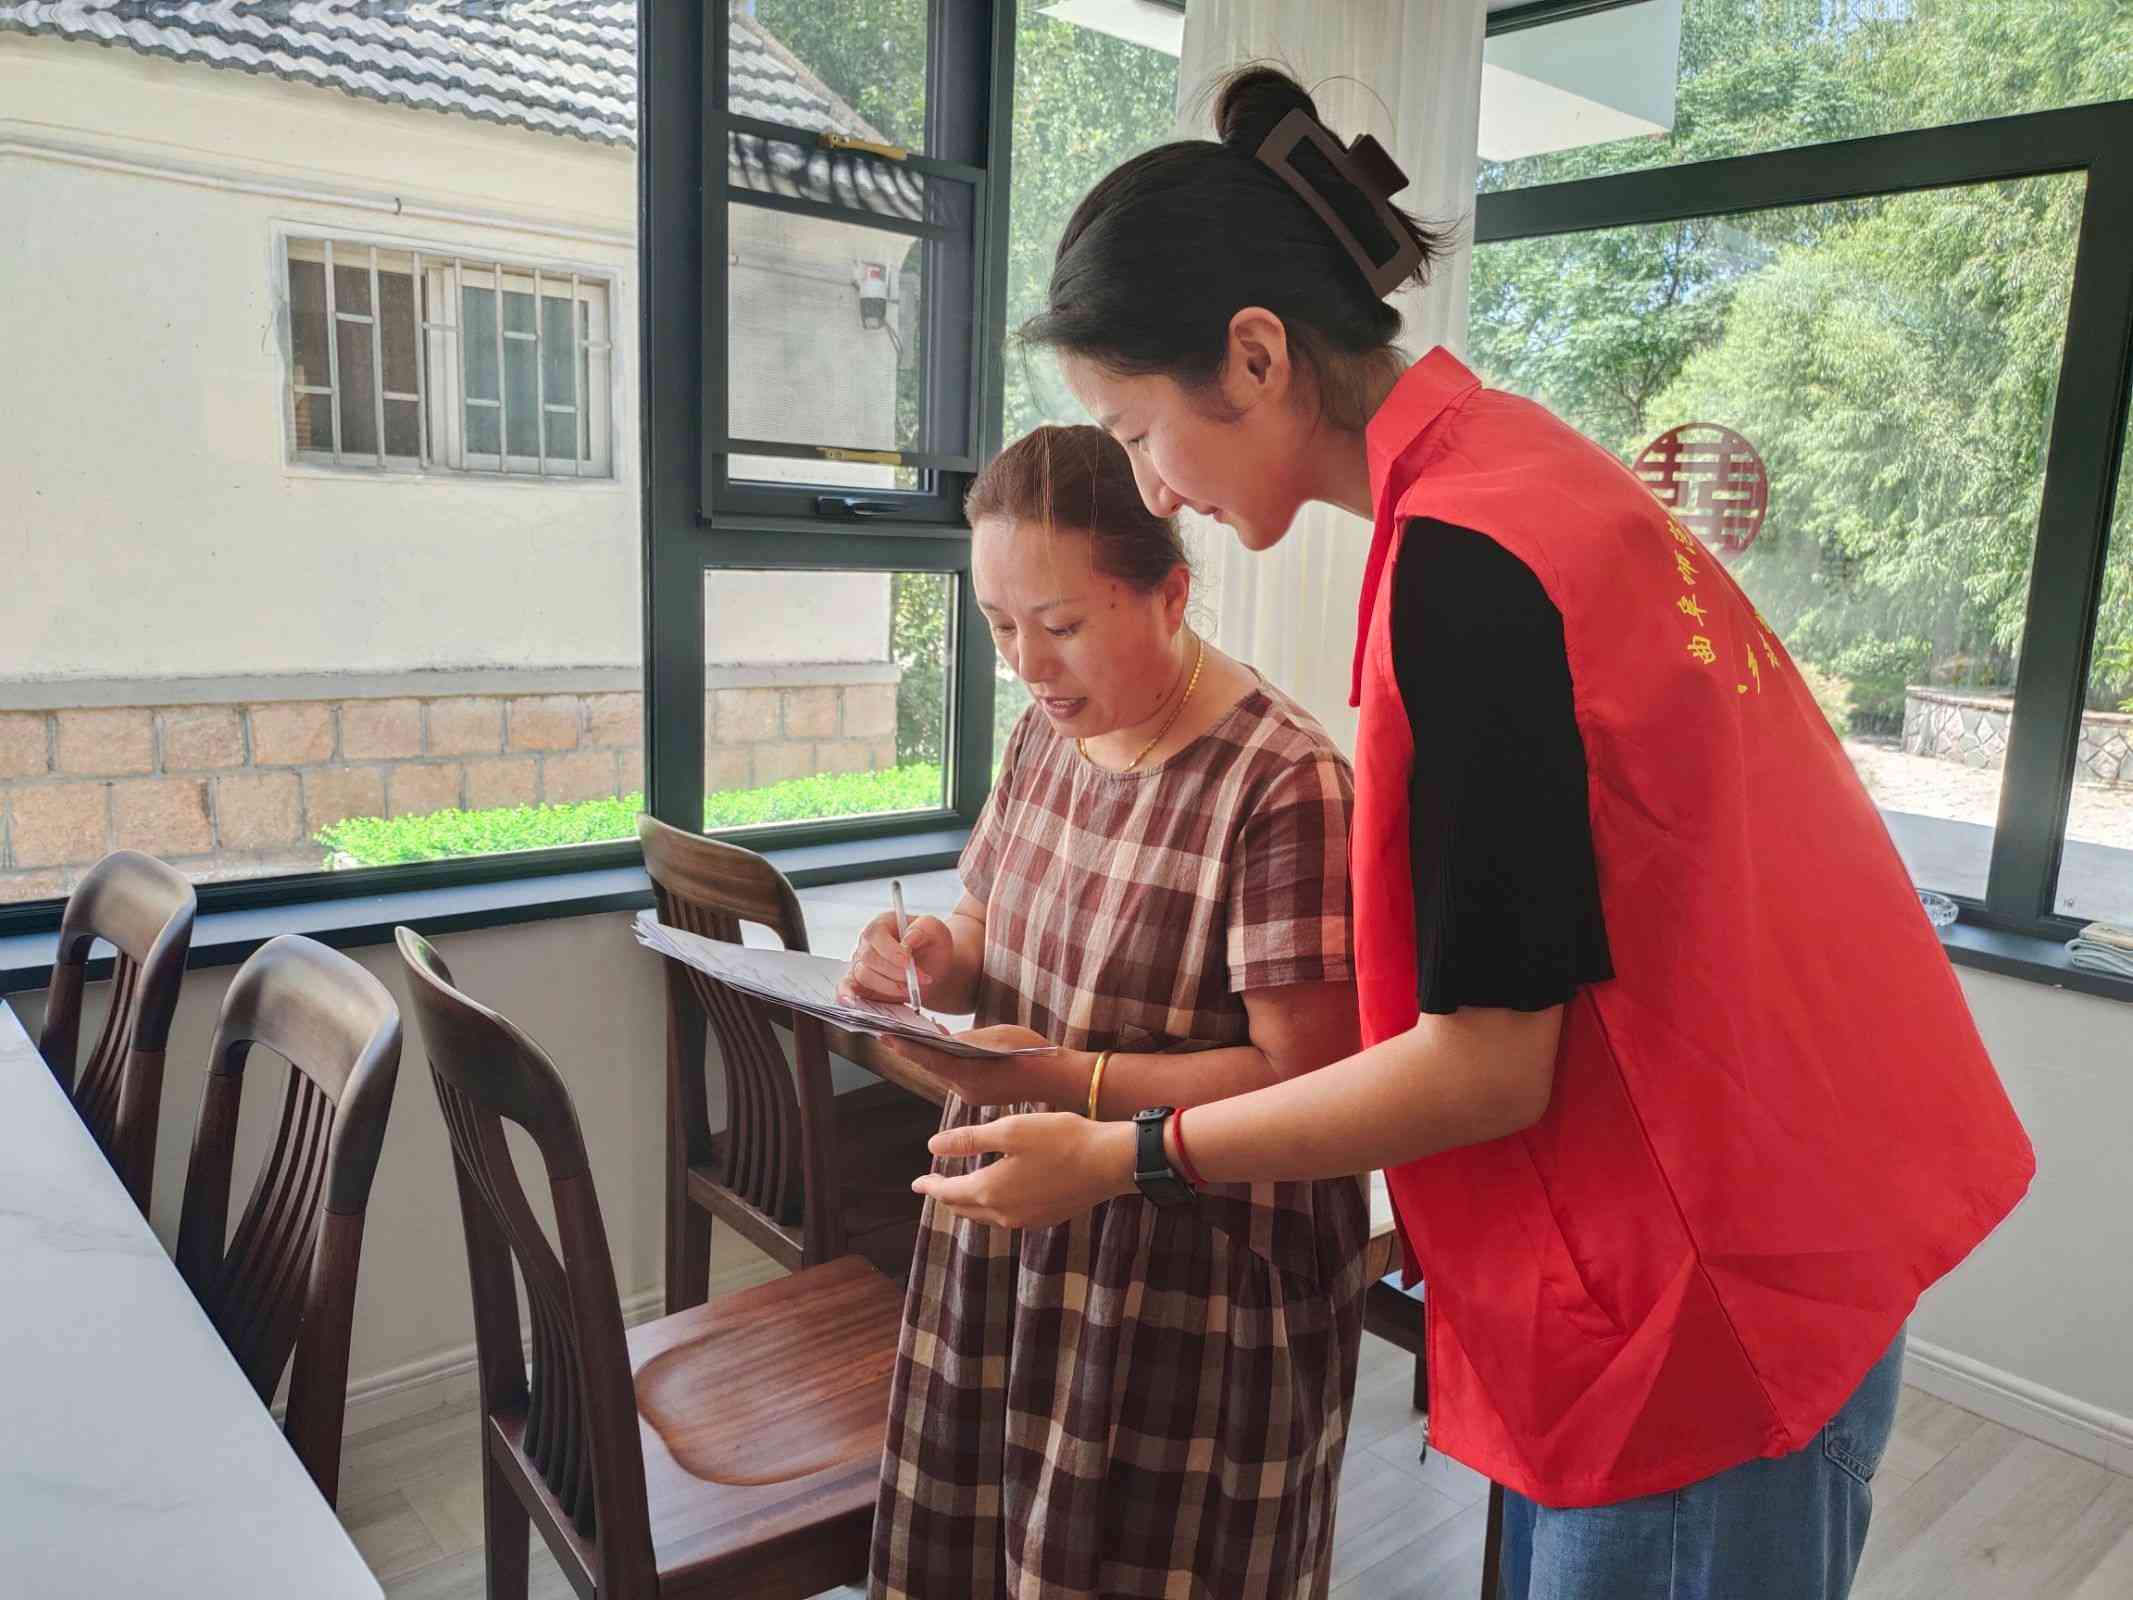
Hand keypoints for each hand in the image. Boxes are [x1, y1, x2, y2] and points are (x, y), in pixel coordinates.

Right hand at [841, 911, 954, 1006]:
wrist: (935, 969)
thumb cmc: (932, 946)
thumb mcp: (936, 930)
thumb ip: (924, 929)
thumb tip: (908, 940)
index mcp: (882, 925)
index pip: (876, 934)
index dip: (890, 950)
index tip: (908, 963)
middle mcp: (867, 943)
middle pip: (869, 958)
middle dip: (895, 973)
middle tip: (918, 979)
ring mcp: (861, 963)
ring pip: (864, 976)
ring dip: (889, 986)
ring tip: (911, 988)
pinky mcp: (859, 982)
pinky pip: (846, 987)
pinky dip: (847, 994)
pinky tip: (853, 1002)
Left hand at [879, 1027, 1089, 1108]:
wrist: (1059, 1079)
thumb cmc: (1033, 1054)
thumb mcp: (997, 1036)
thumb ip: (967, 1039)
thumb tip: (942, 1039)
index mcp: (967, 1075)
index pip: (926, 1057)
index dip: (904, 1045)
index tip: (884, 1033)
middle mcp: (964, 1089)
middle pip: (931, 1066)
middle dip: (913, 1047)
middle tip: (892, 1028)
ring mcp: (972, 1094)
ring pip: (942, 1071)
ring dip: (929, 1054)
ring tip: (913, 1033)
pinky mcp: (981, 1094)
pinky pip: (955, 1075)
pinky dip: (946, 1061)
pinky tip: (944, 1046)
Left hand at [913, 1112, 1137, 1228]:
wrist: (1109, 1162)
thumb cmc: (1061, 1139)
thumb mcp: (1009, 1131)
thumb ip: (969, 1140)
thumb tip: (932, 1147)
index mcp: (990, 1190)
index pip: (948, 1192)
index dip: (930, 1185)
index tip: (917, 1182)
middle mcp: (1004, 1212)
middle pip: (964, 1208)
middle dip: (946, 1196)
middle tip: (934, 1186)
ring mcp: (1026, 1219)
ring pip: (985, 1215)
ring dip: (969, 1203)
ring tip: (962, 1191)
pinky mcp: (1045, 1218)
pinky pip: (1007, 1217)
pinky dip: (992, 1207)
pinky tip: (999, 1195)